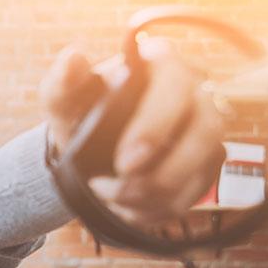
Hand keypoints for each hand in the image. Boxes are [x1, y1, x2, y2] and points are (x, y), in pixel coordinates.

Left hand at [41, 39, 225, 225]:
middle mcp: (193, 94)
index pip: (176, 84)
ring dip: (151, 195)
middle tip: (114, 188)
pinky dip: (153, 210)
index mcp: (160, 65)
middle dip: (162, 172)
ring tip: (107, 195)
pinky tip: (123, 205)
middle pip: (206, 130)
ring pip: (200, 169)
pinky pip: (191, 195)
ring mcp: (205, 132)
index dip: (156, 127)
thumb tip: (73, 56)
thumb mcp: (61, 100)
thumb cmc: (77, 114)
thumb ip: (62, 81)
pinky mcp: (204, 166)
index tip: (124, 161)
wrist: (83, 149)